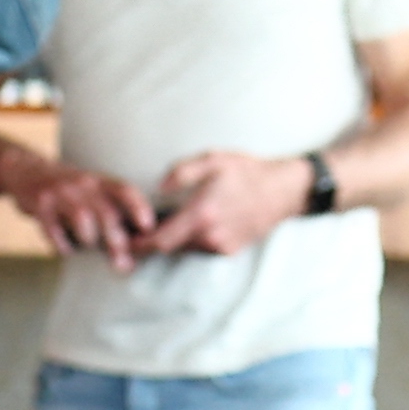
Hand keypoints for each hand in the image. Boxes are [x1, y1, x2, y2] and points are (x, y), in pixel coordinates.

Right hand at [7, 164, 155, 261]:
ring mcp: (60, 193)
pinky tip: (66, 250)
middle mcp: (82, 184)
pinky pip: (53, 230)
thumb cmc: (68, 190)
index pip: (125, 190)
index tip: (148, 228)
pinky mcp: (40, 205)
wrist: (25, 170)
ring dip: (89, 240)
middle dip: (116, 241)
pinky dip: (62, 246)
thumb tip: (136, 246)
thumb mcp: (91, 189)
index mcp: (99, 181)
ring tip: (87, 246)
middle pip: (106, 212)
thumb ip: (111, 210)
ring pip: (82, 220)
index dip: (139, 208)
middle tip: (123, 263)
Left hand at [137, 149, 303, 261]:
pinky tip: (196, 223)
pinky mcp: (231, 250)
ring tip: (168, 223)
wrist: (284, 190)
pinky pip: (203, 248)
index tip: (124, 243)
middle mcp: (210, 236)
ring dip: (176, 239)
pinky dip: (194, 239)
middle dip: (155, 241)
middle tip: (139, 230)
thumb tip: (158, 187)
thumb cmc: (248, 171)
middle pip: (171, 247)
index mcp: (202, 214)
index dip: (140, 245)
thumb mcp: (214, 160)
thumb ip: (182, 172)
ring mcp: (222, 246)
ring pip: (187, 248)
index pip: (161, 240)